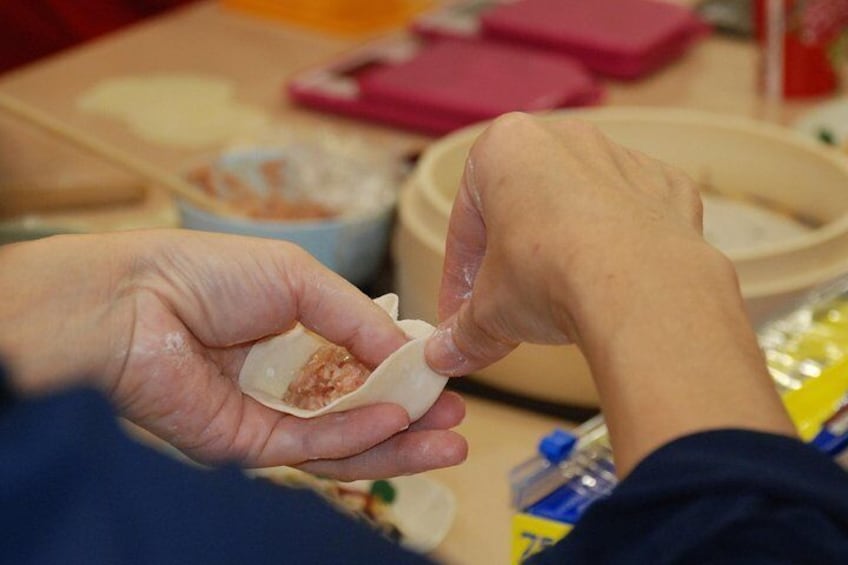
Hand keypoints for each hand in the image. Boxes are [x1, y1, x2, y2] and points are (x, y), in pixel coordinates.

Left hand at [0, 230, 465, 478]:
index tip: (448, 377)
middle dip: (412, 420)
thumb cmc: (208, 273)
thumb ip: (357, 319)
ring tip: (449, 442)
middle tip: (459, 423)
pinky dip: (355, 438)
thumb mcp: (301, 279)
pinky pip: (308, 448)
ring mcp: (265, 415)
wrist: (133, 301)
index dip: (405, 375)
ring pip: (341, 441)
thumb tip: (409, 351)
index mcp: (294, 334)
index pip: (361, 365)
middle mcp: (283, 379)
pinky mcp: (243, 445)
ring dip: (397, 443)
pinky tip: (395, 424)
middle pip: (358, 410)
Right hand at [424, 113, 793, 474]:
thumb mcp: (489, 311)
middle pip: (523, 207)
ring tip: (561, 302)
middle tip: (507, 307)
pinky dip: (621, 248)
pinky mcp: (668, 188)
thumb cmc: (549, 276)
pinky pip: (633, 216)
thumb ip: (464, 331)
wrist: (641, 289)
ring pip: (580, 208)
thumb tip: (445, 357)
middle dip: (512, 258)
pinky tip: (611, 288)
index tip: (460, 312)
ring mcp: (623, 159)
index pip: (466, 222)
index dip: (459, 276)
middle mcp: (565, 139)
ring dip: (565, 250)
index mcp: (504, 148)